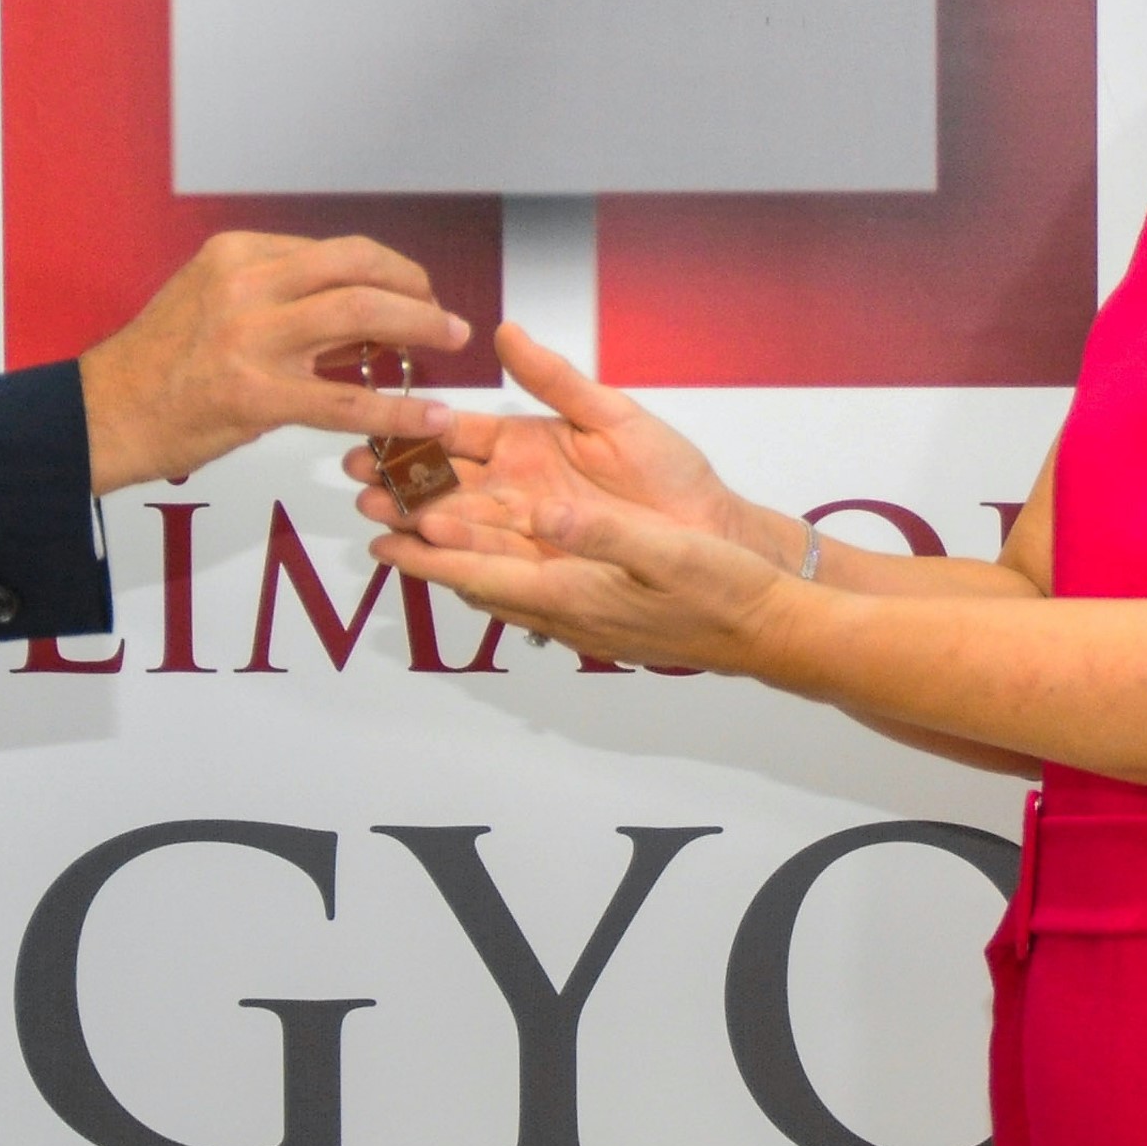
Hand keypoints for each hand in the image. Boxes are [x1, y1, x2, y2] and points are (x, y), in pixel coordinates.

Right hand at [81, 233, 467, 493]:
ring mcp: (249, 339)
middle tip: (444, 316)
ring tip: (450, 345)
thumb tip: (355, 318)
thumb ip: (278, 301)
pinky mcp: (254, 397)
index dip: (388, 270)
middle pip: (358, 268)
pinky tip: (432, 419)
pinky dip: (399, 410)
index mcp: (236, 255)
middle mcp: (245, 285)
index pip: (335, 251)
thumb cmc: (157, 366)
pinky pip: (346, 401)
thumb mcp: (211, 303)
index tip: (413, 292)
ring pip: (361, 318)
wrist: (101, 415)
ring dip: (421, 328)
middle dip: (415, 289)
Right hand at [351, 323, 771, 555]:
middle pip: (442, 483)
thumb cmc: (669, 475)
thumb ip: (556, 379)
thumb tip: (506, 332)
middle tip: (359, 475)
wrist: (709, 535)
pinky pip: (482, 565)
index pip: (457, 434)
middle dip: (399, 478)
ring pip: (453, 525)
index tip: (379, 426)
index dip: (416, 430)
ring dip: (412, 520)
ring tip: (375, 516)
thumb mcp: (613, 415)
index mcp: (524, 444)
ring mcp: (520, 531)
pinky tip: (412, 558)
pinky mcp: (534, 570)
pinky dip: (445, 562)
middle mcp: (512, 489)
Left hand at [380, 485, 797, 680]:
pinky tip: (493, 555)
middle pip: (478, 582)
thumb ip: (601, 533)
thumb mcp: (665, 551)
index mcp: (576, 593)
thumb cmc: (723, 588)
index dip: (427, 557)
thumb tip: (543, 514)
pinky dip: (496, 570)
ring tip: (417, 534)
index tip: (380, 540)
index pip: (481, 575)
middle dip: (426, 555)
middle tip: (378, 525)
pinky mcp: (600, 616)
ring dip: (456, 562)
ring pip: (501, 588)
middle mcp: (568, 612)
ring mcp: (583, 620)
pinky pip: (530, 592)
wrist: (768, 631)